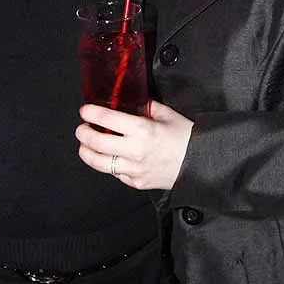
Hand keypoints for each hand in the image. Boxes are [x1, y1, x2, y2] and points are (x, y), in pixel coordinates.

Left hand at [75, 100, 192, 190]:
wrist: (201, 164)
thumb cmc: (186, 138)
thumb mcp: (168, 115)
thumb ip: (148, 107)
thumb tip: (134, 101)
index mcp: (143, 130)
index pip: (108, 120)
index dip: (92, 114)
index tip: (85, 111)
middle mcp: (136, 150)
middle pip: (98, 143)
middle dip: (84, 134)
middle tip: (81, 129)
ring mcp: (135, 169)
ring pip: (100, 163)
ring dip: (88, 153)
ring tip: (85, 146)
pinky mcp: (136, 182)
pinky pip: (116, 174)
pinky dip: (109, 165)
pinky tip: (109, 158)